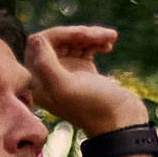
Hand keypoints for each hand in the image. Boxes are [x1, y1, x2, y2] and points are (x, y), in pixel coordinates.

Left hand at [26, 25, 147, 134]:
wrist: (121, 123)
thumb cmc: (94, 107)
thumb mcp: (67, 88)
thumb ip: (45, 65)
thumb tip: (36, 39)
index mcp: (39, 82)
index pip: (39, 44)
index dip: (60, 34)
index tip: (82, 36)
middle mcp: (49, 76)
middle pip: (57, 40)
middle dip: (79, 33)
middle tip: (102, 35)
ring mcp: (67, 72)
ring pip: (73, 41)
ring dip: (91, 35)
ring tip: (111, 37)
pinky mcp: (83, 71)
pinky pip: (84, 47)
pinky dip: (97, 42)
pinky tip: (109, 45)